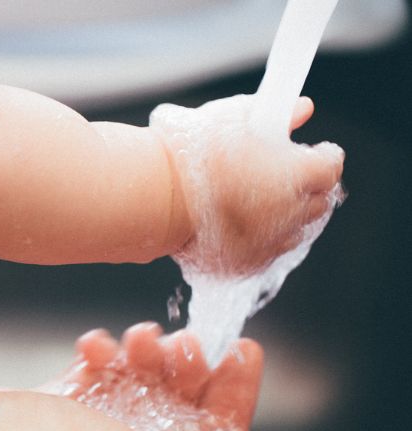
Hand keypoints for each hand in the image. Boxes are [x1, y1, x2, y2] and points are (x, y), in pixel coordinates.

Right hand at [0, 335, 261, 430]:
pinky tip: (93, 346)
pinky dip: (98, 367)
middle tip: (188, 340)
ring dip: (140, 366)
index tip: (240, 355)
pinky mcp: (36, 425)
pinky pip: (86, 393)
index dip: (231, 410)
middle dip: (184, 381)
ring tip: (135, 339)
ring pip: (129, 406)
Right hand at [150, 95, 343, 273]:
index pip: (331, 166)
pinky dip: (260, 237)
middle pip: (318, 201)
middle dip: (307, 187)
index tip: (311, 150)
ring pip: (294, 230)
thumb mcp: (233, 117)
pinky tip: (237, 220)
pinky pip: (264, 251)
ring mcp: (268, 244)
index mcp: (297, 174)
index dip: (322, 156)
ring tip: (257, 198)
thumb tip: (301, 110)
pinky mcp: (244, 265)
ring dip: (286, 214)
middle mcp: (291, 213)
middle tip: (281, 172)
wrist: (154, 196)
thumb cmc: (192, 153)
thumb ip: (276, 113)